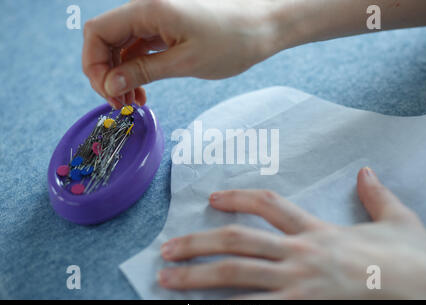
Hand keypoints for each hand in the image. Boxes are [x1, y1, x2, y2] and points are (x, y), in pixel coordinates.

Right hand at [82, 0, 275, 108]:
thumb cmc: (232, 41)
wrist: (263, 26)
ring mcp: (156, 18)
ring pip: (121, 46)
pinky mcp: (165, 28)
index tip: (108, 94)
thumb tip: (110, 84)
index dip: (94, 65)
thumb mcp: (185, 62)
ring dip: (120, 75)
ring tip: (132, 102)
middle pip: (106, 39)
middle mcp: (147, 8)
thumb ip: (143, 71)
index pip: (97, 32)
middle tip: (119, 104)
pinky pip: (138, 47)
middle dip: (106, 73)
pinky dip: (135, 69)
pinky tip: (142, 90)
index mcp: (148, 8)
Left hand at [158, 167, 425, 298]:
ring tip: (167, 278)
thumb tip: (367, 172)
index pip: (269, 204)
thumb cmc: (413, 264)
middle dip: (198, 243)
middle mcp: (301, 255)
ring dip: (198, 279)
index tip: (212, 197)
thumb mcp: (400, 221)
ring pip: (237, 277)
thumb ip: (377, 196)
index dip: (238, 197)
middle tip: (166, 248)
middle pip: (237, 242)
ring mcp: (298, 287)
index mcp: (318, 231)